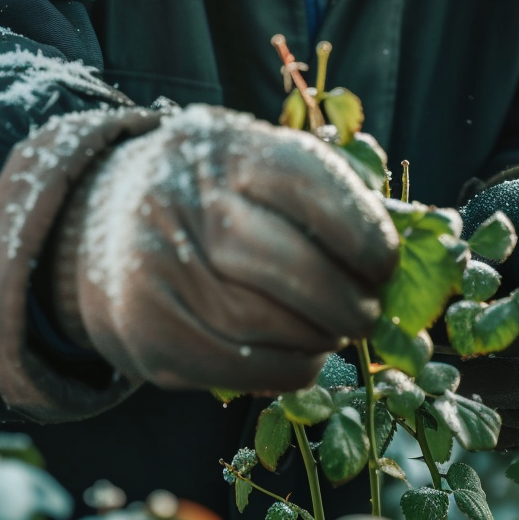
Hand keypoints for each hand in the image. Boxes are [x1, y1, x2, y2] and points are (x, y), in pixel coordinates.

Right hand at [53, 106, 398, 394]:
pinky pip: (230, 366)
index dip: (364, 234)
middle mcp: (183, 200)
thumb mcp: (262, 165)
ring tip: (334, 334)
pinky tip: (302, 359)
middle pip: (288, 265)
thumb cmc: (219, 195)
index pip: (310, 185)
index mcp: (228, 148)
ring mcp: (155, 266)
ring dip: (317, 340)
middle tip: (368, 314)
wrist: (105, 218)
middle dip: (344, 301)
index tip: (386, 265)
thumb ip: (329, 197)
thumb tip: (412, 248)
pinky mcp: (144, 328)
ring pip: (260, 324)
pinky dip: (284, 371)